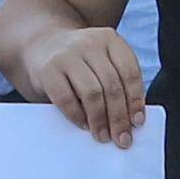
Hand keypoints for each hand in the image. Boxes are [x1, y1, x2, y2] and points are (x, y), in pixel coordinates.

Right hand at [21, 24, 142, 146]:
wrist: (42, 45)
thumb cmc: (80, 62)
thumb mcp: (102, 60)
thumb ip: (117, 81)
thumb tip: (131, 120)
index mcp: (109, 39)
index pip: (129, 72)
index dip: (135, 100)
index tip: (138, 122)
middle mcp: (89, 43)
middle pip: (111, 85)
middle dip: (119, 117)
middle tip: (122, 139)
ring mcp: (67, 55)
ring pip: (92, 93)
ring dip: (100, 120)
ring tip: (103, 136)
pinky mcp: (48, 70)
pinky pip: (66, 99)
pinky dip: (77, 116)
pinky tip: (84, 125)